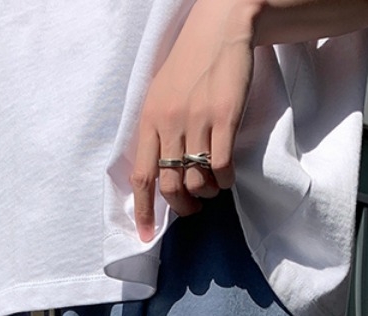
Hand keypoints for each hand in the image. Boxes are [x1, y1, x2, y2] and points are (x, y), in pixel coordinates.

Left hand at [130, 0, 256, 241]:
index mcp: (149, 120)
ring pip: (196, 180)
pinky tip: (227, 178)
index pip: (141, 176)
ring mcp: (197, 121)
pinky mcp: (225, 117)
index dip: (143, 211)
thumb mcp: (162, 96)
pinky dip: (225, 181)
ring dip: (206, 194)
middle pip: (170, 185)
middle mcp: (169, 123)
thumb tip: (157, 175)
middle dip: (181, 207)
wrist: (221, 29)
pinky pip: (222, 167)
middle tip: (192, 208)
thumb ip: (157, 132)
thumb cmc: (191, 67)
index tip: (146, 235)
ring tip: (212, 188)